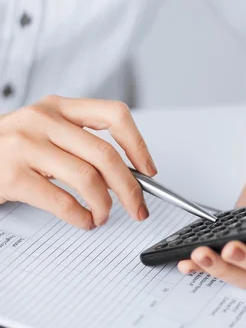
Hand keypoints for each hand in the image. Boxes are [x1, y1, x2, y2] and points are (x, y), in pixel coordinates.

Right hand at [0, 95, 156, 228]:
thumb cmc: (8, 149)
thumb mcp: (44, 132)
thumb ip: (79, 143)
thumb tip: (127, 175)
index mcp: (57, 106)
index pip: (113, 115)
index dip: (138, 144)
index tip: (148, 171)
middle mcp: (43, 120)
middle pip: (106, 155)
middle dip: (130, 189)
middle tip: (138, 208)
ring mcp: (25, 146)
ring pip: (88, 179)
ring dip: (104, 206)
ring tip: (102, 217)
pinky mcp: (12, 174)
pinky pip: (62, 202)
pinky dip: (81, 218)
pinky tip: (82, 220)